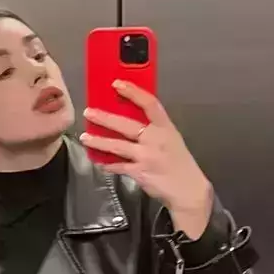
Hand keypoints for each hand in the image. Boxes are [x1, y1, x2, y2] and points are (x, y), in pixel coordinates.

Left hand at [82, 82, 212, 238]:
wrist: (188, 190)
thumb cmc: (179, 163)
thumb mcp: (171, 139)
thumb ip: (154, 129)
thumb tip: (130, 117)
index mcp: (165, 127)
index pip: (149, 104)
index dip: (133, 92)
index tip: (117, 84)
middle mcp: (155, 139)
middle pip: (126, 124)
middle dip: (105, 118)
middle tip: (88, 112)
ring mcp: (146, 156)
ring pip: (117, 146)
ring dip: (98, 141)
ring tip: (84, 137)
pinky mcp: (139, 172)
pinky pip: (118, 166)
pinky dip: (107, 164)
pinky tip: (98, 161)